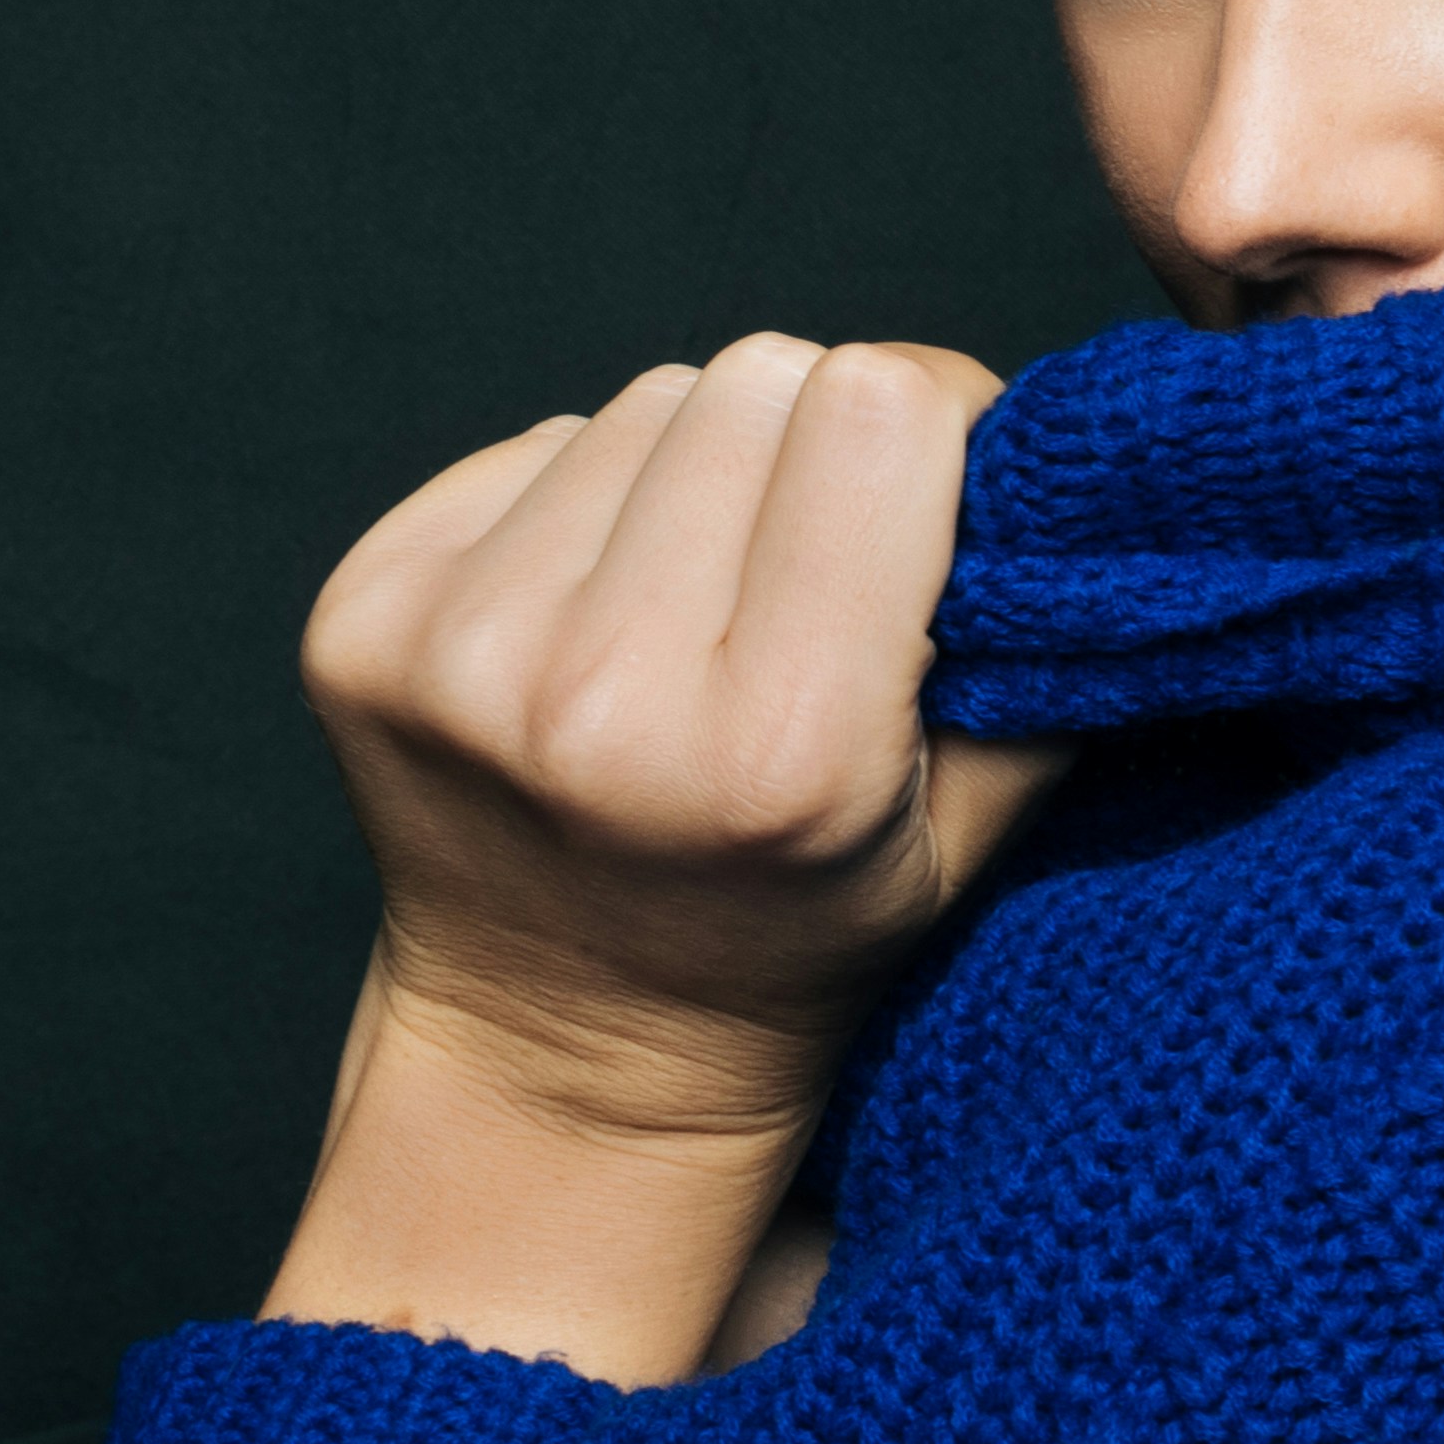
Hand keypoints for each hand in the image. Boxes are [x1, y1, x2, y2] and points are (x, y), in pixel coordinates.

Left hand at [262, 334, 1065, 1376]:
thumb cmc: (797, 934)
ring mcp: (459, 655)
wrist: (560, 1064)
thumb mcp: (972, 826)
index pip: (881, 406)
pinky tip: (598, 622)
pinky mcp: (363, 620)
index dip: (940, 427)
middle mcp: (600, 695)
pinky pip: (531, 445)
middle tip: (813, 572)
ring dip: (699, 473)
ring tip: (702, 608)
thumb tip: (1080, 452)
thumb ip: (1048, 635)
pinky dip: (587, 504)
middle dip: (815, 447)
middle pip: (763, 380)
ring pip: (647, 401)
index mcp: (779, 751)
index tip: (938, 502)